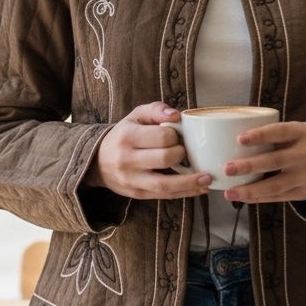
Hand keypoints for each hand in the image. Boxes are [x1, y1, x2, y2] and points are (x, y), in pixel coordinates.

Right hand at [85, 102, 210, 199]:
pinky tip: (199, 188)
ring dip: (190, 182)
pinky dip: (185, 193)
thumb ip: (156, 109)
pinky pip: (164, 196)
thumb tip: (176, 114)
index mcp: (127, 136)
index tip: (176, 135)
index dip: (175, 136)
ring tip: (208, 179)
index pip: (161, 136)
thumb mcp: (135, 116)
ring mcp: (132, 180)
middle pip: (164, 159)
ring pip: (165, 185)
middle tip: (186, 151)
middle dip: (182, 154)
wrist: (97, 162)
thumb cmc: (123, 135)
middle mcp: (127, 159)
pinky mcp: (137, 194)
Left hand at [222, 122, 305, 203]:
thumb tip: (233, 140)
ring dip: (250, 190)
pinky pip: (278, 197)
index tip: (240, 139)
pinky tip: (243, 197)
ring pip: (275, 185)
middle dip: (250, 166)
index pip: (280, 132)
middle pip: (276, 161)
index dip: (261, 135)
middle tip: (228, 168)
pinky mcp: (305, 193)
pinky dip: (259, 198)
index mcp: (302, 133)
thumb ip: (274, 135)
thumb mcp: (296, 132)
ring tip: (229, 192)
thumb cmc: (305, 143)